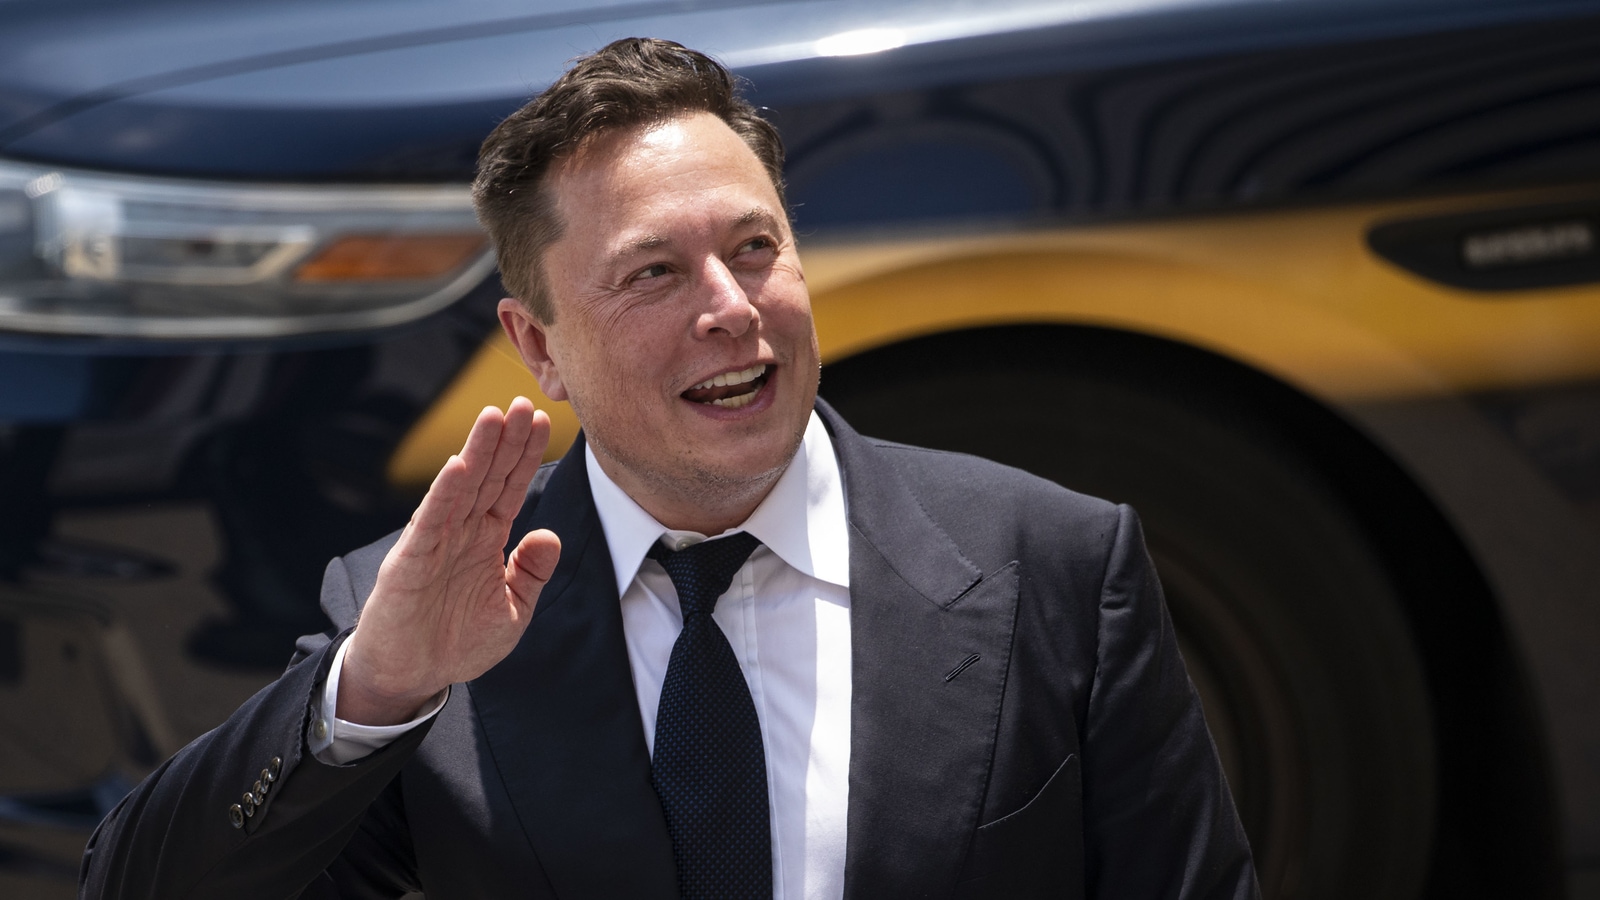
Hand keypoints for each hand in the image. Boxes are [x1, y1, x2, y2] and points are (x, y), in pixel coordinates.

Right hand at [338, 397, 560, 725]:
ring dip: (477, 452)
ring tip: (494, 417)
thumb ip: (531, 574)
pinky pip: (430, 522)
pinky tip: (459, 466)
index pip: (509, 487)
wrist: (410, 676)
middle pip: (487, 476)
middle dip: (506, 440)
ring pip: (460, 488)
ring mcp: (435, 542)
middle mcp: (461, 531)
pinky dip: (444, 493)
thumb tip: (550, 536)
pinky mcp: (411, 560)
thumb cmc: (456, 643)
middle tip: (523, 402)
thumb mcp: (512, 612)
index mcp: (486, 538)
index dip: (525, 455)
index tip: (542, 421)